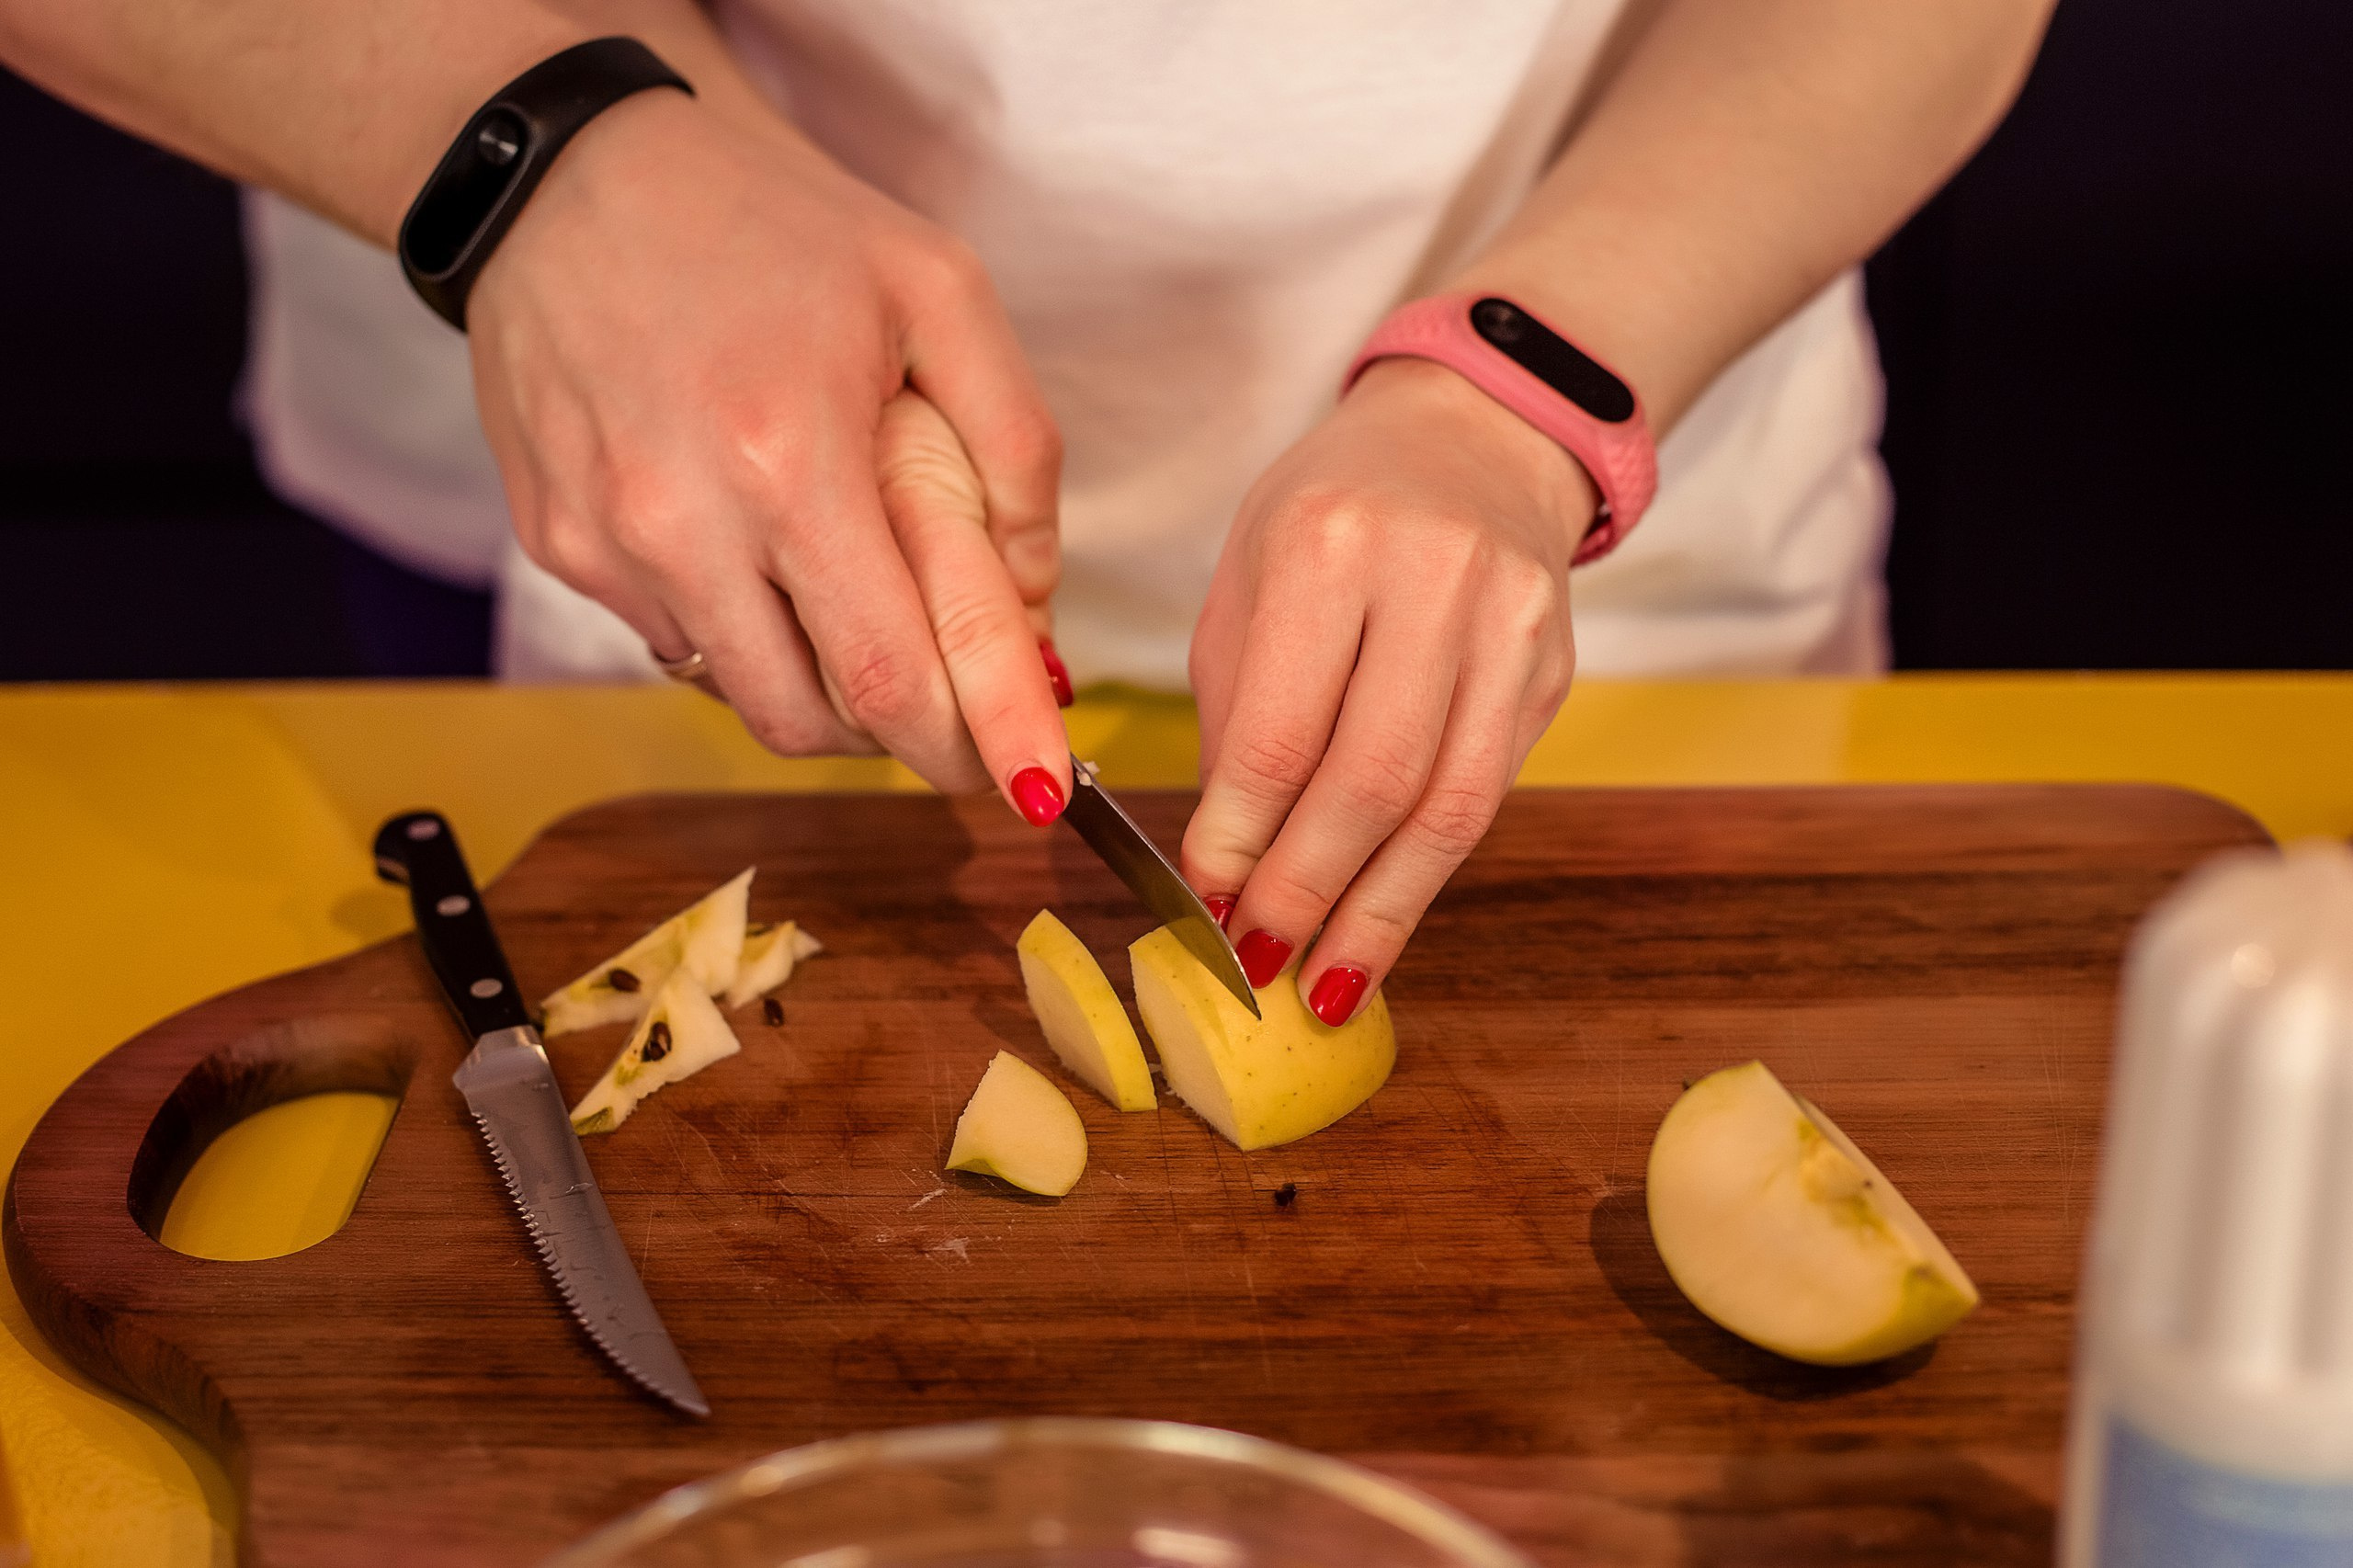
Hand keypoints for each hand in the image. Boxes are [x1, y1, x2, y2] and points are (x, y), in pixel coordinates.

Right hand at [466, 89, 1070, 818]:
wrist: (561, 169)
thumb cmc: (765, 218)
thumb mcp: (937, 289)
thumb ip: (1014, 448)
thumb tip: (1038, 599)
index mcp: (788, 462)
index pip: (889, 681)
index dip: (969, 753)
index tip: (1025, 790)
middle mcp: (681, 523)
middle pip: (810, 722)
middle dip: (900, 741)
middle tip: (953, 711)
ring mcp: (605, 544)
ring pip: (739, 695)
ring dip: (818, 689)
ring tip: (858, 613)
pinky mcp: (558, 545)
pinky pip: (674, 642)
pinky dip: (740, 634)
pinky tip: (761, 554)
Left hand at [1182, 357, 1596, 1022]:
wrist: (1475, 437)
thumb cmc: (1335, 509)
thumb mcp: (1249, 574)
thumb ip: (1233, 711)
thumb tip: (1226, 860)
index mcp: (1329, 543)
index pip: (1279, 729)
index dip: (1240, 836)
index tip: (1204, 902)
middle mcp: (1434, 579)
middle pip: (1371, 780)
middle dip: (1306, 890)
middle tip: (1256, 963)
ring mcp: (1512, 627)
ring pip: (1447, 808)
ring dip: (1376, 913)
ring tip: (1322, 982)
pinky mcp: (1554, 673)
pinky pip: (1485, 798)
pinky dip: (1426, 877)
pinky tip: (1380, 925)